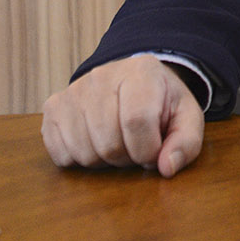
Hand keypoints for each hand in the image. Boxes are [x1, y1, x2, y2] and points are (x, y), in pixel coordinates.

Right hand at [40, 55, 204, 177]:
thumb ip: (186, 143)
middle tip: (135, 146)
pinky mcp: (53, 107)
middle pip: (109, 142)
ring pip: (84, 152)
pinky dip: (79, 159)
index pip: (137, 121)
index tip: (154, 153)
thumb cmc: (161, 102)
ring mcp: (73, 91)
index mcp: (141, 72)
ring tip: (117, 142)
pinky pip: (59, 153)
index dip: (147, 150)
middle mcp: (101, 76)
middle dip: (127, 158)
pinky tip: (95, 142)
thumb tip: (166, 167)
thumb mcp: (186, 117)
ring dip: (104, 161)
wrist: (132, 82)